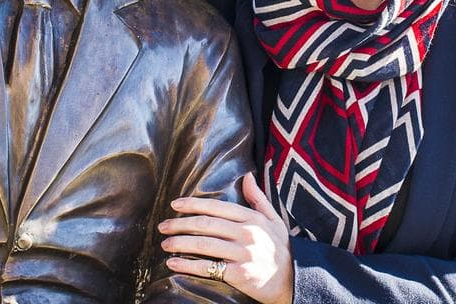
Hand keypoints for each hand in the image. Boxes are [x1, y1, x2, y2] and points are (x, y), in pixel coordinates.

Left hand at [161, 175, 293, 303]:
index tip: (175, 204)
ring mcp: (243, 254)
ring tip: (165, 244)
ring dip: (180, 243)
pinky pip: (208, 268)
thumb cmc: (280, 249)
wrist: (292, 281)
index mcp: (253, 219)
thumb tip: (248, 175)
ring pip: (204, 245)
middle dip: (180, 224)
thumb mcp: (274, 220)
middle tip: (163, 226)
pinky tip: (173, 263)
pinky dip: (188, 265)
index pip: (217, 207)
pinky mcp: (239, 274)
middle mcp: (247, 234)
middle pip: (206, 225)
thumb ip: (258, 198)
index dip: (193, 204)